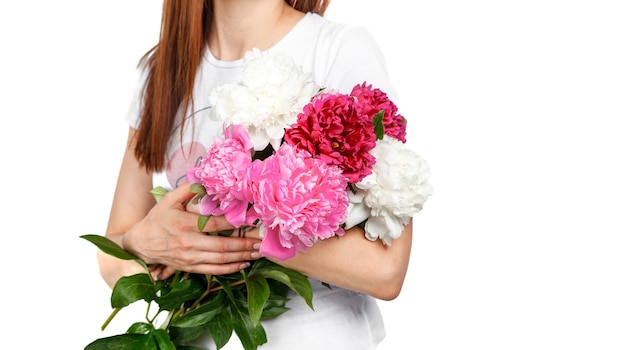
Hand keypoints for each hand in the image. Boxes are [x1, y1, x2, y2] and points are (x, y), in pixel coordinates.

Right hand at [122, 184, 261, 279]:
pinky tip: (243, 264)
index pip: (214, 225)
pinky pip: (213, 270)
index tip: (249, 221)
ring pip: (220, 260)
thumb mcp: (169, 200)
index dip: (233, 224)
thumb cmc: (157, 219)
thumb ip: (187, 189)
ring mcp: (190, 258)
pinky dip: (230, 269)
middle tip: (260, 242)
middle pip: (222, 246)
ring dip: (241, 257)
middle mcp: (188, 244)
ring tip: (257, 253)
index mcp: (185, 225)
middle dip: (244, 245)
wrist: (141, 244)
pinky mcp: (190, 268)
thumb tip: (205, 180)